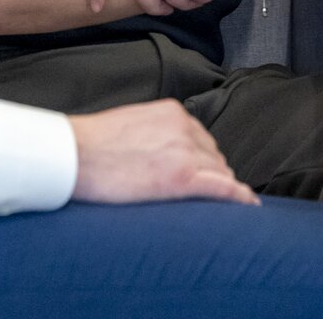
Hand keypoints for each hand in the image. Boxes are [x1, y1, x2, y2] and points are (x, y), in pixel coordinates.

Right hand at [69, 100, 258, 205]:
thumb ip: (157, 131)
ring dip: (220, 189)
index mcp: (172, 112)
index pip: (203, 139)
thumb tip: (166, 151)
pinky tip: (248, 207)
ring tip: (216, 209)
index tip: (200, 176)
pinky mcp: (182, 179)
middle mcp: (184, 128)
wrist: (75, 154)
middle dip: (211, 175)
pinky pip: (223, 189)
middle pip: (214, 157)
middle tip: (202, 197)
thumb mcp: (132, 124)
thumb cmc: (94, 143)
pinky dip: (239, 198)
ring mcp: (185, 152)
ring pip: (220, 174)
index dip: (203, 161)